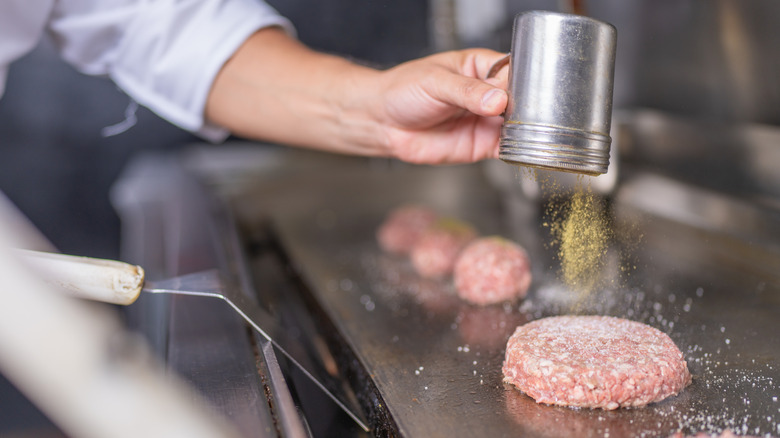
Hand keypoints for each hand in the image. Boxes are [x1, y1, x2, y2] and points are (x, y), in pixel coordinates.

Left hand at [206, 28, 508, 163]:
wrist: (381, 122)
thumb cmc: (402, 91)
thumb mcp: (434, 82)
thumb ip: (466, 92)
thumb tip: (497, 100)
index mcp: (482, 67)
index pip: (515, 71)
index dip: (529, 81)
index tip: (535, 91)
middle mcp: (489, 94)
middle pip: (523, 100)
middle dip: (532, 108)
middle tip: (534, 116)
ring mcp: (487, 120)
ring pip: (519, 126)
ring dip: (527, 131)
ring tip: (530, 132)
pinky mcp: (482, 145)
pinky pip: (506, 149)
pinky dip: (517, 151)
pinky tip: (521, 148)